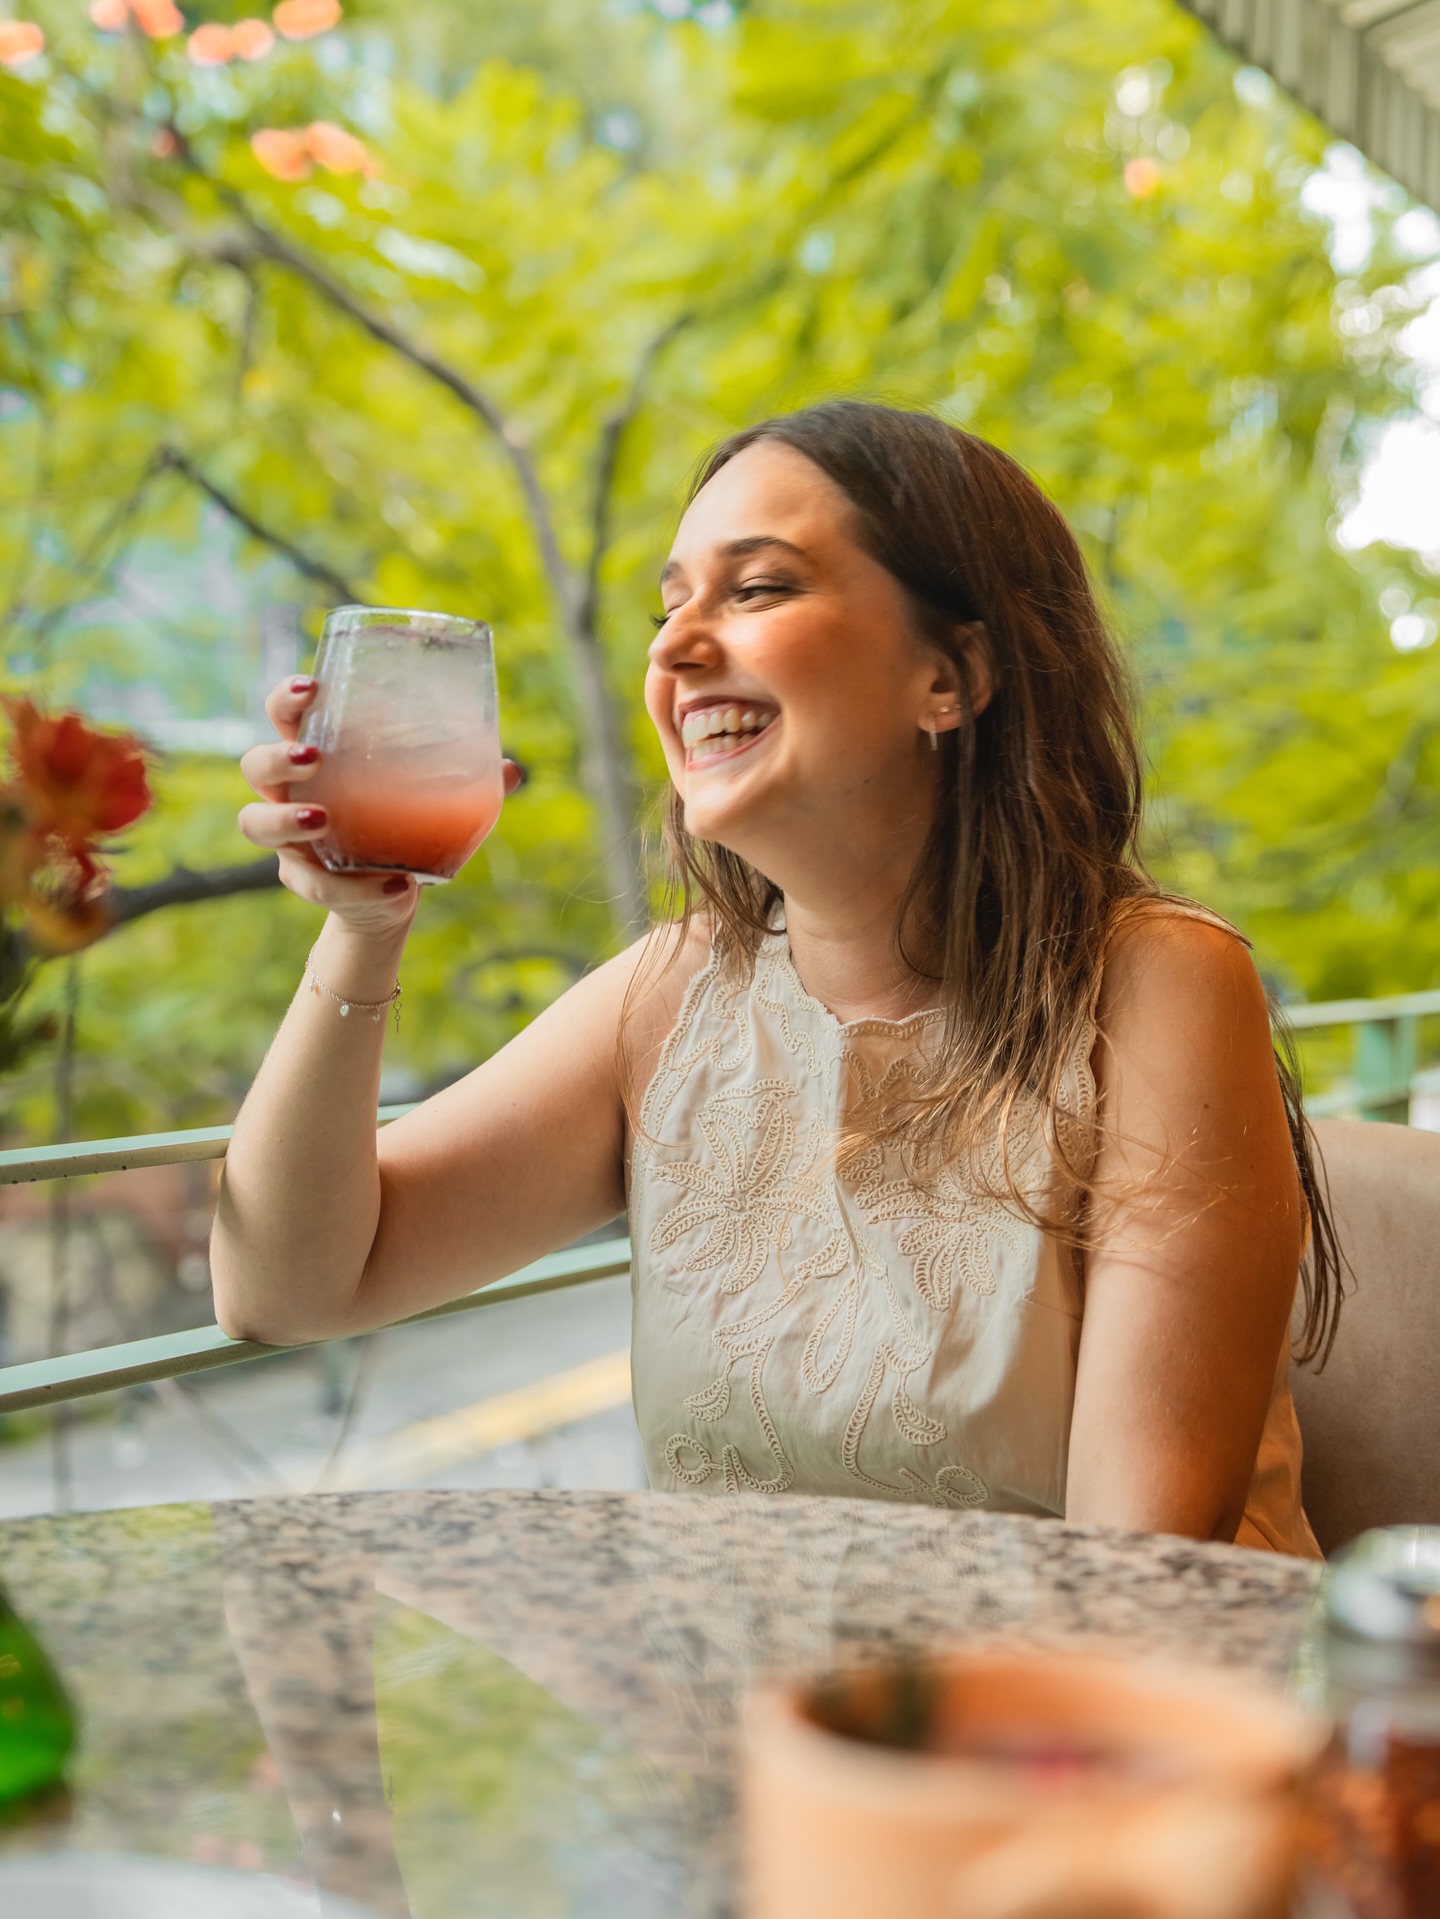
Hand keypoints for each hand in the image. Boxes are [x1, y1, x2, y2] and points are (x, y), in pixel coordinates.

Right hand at [238, 676, 523, 939]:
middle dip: (277, 757)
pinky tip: (395, 886)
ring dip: (283, 819)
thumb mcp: (438, 799)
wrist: (391, 896)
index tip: (312, 687)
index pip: (286, 715)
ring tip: (322, 819)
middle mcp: (291, 793)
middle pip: (256, 764)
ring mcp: (289, 840)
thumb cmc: (405, 826)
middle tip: (314, 757)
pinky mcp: (305, 881)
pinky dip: (354, 889)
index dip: (288, 698)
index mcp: (319, 756)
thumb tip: (512, 768)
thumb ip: (472, 781)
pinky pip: (314, 885)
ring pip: (254, 823)